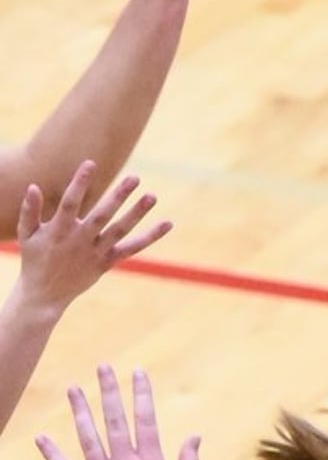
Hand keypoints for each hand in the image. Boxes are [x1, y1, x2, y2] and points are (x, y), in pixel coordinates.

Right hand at [15, 161, 170, 309]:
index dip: (79, 183)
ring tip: (152, 196)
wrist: (44, 296)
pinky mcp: (107, 262)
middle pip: (102, 216)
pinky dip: (150, 237)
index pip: (70, 203)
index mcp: (59, 231)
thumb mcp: (27, 236)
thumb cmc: (35, 260)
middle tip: (135, 177)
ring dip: (137, 214)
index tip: (90, 163)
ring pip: (120, 231)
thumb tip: (33, 186)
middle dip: (117, 197)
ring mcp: (95, 252)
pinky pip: (132, 249)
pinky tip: (168, 223)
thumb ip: (29, 211)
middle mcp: (80, 241)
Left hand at [37, 367, 200, 459]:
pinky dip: (52, 455)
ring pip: (88, 439)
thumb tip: (195, 436)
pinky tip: (41, 437)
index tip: (137, 371)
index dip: (141, 394)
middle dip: (109, 391)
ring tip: (73, 389)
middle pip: (115, 421)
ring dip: (80, 412)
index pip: (146, 420)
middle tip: (103, 367)